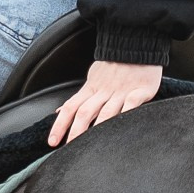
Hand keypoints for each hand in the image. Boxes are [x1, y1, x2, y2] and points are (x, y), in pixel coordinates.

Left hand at [48, 59, 164, 145]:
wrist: (137, 43)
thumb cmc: (115, 63)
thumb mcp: (93, 78)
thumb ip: (80, 97)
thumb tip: (61, 111)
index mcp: (91, 88)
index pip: (70, 107)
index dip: (60, 125)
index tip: (52, 142)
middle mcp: (103, 91)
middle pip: (85, 112)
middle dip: (75, 132)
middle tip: (70, 149)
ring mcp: (121, 91)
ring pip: (106, 112)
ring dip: (98, 128)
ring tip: (93, 146)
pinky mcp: (140, 90)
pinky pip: (132, 103)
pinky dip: (126, 115)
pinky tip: (123, 128)